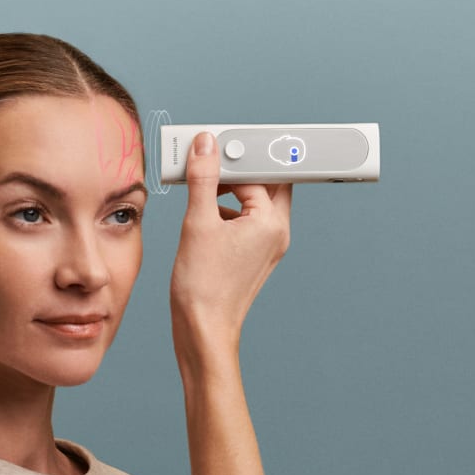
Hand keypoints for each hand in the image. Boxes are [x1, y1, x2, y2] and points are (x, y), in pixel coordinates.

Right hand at [168, 131, 293, 355]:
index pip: (259, 172)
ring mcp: (268, 246)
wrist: (203, 330)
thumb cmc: (203, 287)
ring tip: (203, 189)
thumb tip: (205, 145)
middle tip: (214, 161)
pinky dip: (228, 212)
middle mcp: (276, 232)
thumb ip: (203, 179)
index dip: (237, 156)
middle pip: (268, 183)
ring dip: (231, 190)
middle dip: (241, 169)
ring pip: (256, 202)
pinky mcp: (255, 256)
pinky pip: (247, 221)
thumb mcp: (197, 223)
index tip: (217, 146)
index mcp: (270, 222)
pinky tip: (203, 216)